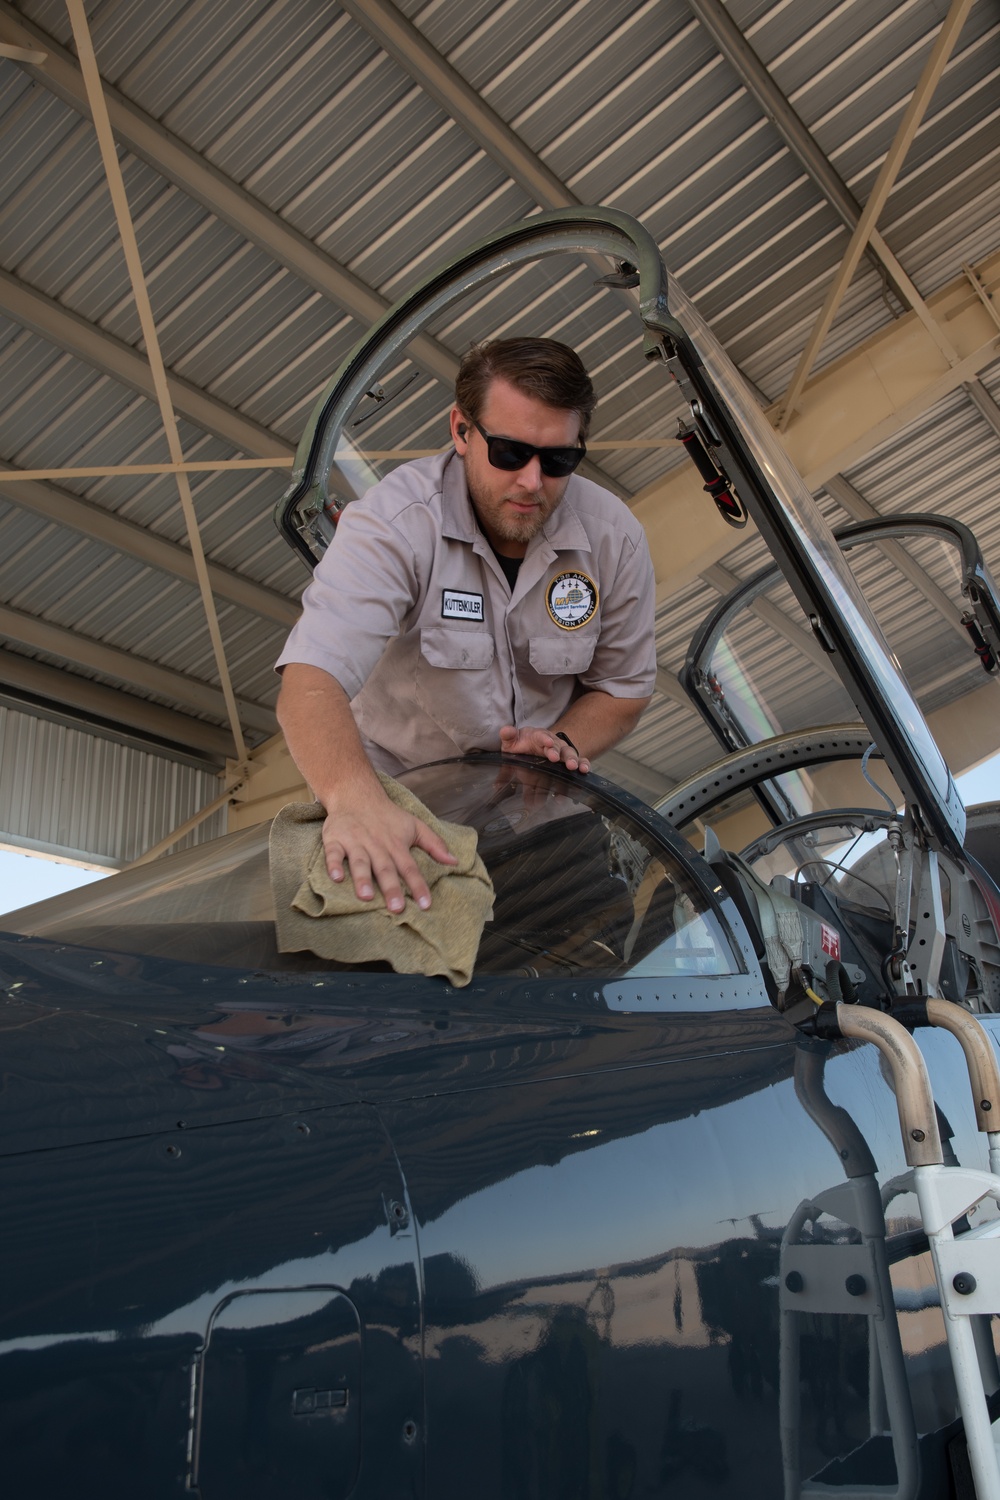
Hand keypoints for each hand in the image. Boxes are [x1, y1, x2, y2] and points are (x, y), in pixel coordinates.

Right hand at [322, 782, 456, 911]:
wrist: (357, 794)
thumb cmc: (388, 816)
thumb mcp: (415, 826)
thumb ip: (435, 844)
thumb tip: (454, 861)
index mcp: (396, 846)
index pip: (410, 868)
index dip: (418, 886)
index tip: (426, 905)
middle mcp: (377, 846)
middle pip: (385, 869)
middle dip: (391, 889)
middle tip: (397, 909)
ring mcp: (355, 843)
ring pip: (360, 862)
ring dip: (362, 879)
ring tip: (365, 896)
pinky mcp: (335, 839)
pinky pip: (333, 853)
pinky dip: (333, 864)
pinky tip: (336, 877)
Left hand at [499, 724, 590, 772]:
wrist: (530, 750)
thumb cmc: (521, 745)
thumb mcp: (512, 741)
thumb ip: (508, 736)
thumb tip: (506, 730)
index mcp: (538, 736)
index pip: (542, 736)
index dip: (545, 739)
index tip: (547, 744)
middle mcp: (552, 743)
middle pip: (557, 746)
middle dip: (558, 752)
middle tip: (558, 759)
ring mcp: (561, 752)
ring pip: (569, 754)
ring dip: (572, 760)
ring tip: (574, 767)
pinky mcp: (567, 761)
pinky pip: (578, 761)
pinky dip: (583, 764)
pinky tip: (585, 771)